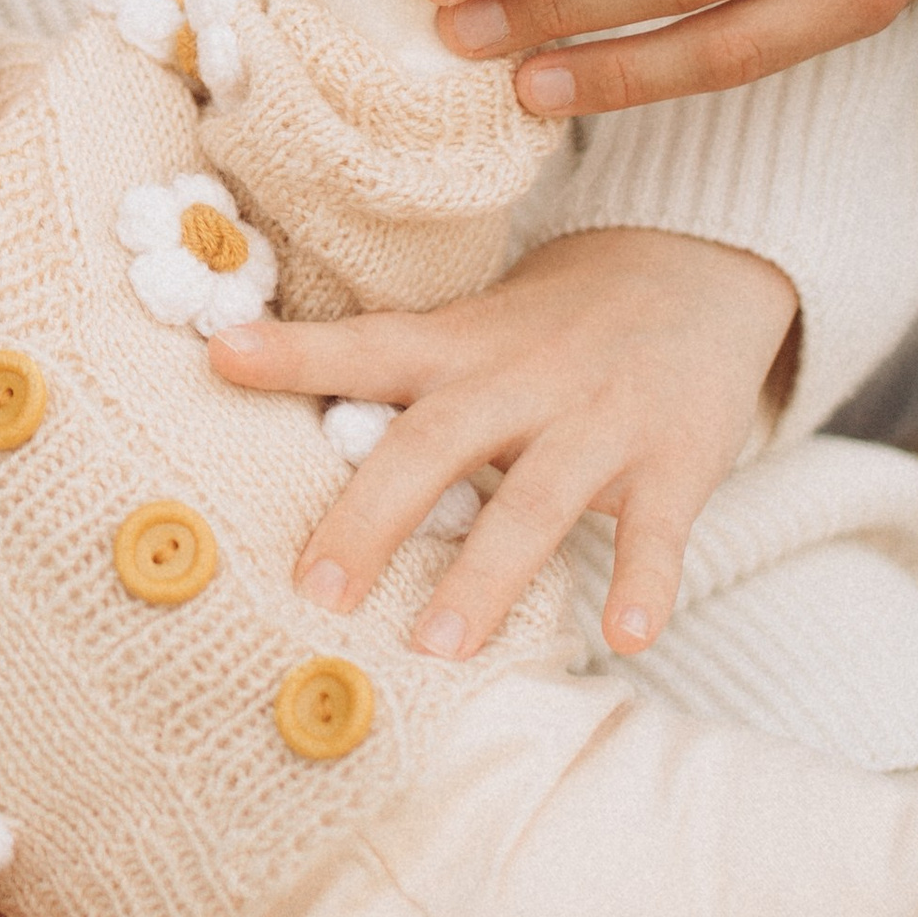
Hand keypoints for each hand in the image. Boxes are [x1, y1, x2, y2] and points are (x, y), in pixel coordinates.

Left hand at [211, 225, 797, 658]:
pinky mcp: (675, 462)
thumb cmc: (550, 325)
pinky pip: (659, 530)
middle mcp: (523, 380)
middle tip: (318, 592)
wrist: (697, 270)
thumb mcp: (469, 329)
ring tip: (437, 646)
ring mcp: (602, 421)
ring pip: (538, 498)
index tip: (220, 355)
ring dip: (487, 575)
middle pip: (437, 441)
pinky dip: (646, 582)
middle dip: (374, 516)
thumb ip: (389, 374)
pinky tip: (626, 636)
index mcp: (460, 346)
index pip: (368, 345)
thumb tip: (250, 400)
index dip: (296, 352)